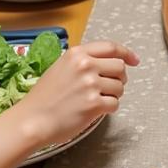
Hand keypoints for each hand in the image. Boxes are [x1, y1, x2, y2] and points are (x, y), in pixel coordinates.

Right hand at [21, 41, 139, 145]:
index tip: (134, 60)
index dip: (126, 53)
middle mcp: (85, 65)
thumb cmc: (44, 97)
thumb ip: (82, 61)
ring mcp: (90, 84)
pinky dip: (109, 108)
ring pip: (120, 87)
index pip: (111, 47)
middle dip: (120, 78)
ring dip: (114, 95)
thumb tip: (108, 62)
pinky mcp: (94, 104)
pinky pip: (115, 104)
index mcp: (77, 53)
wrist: (32, 120)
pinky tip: (96, 110)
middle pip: (120, 67)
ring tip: (98, 99)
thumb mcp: (60, 67)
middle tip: (110, 87)